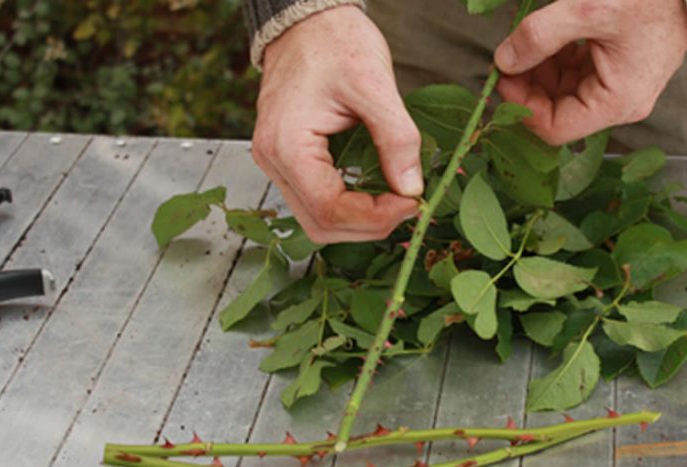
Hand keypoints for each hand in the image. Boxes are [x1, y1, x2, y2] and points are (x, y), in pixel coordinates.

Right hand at [252, 6, 421, 242]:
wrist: (309, 21)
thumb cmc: (336, 43)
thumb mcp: (375, 86)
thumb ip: (397, 140)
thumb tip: (412, 189)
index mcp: (286, 145)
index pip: (330, 209)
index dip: (375, 217)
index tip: (413, 203)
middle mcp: (273, 160)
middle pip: (321, 225)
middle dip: (369, 225)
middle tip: (409, 206)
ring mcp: (277, 163)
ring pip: (317, 220)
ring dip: (360, 221)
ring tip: (396, 201)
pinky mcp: (289, 160)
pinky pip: (316, 201)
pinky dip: (349, 207)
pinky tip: (378, 192)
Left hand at [494, 0, 686, 145]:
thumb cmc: (650, 0)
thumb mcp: (587, 10)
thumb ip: (540, 36)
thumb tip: (505, 60)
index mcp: (616, 102)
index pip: (553, 128)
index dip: (521, 106)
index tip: (502, 77)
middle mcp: (619, 104)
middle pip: (557, 112)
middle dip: (529, 86)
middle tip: (509, 56)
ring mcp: (619, 89)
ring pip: (565, 93)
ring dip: (541, 71)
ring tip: (531, 40)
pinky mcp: (618, 72)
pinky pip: (578, 76)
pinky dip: (558, 60)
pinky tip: (553, 38)